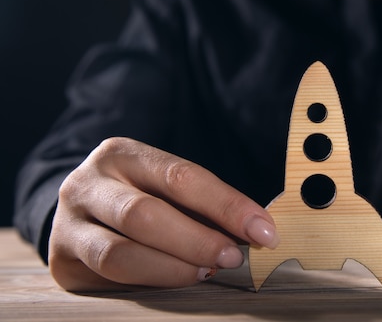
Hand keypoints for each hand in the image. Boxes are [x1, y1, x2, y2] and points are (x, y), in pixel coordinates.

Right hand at [49, 137, 279, 290]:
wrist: (83, 212)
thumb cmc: (142, 197)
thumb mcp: (167, 189)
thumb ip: (203, 206)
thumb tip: (258, 233)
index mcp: (122, 154)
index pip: (180, 177)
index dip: (226, 205)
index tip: (263, 231)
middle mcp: (87, 183)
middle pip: (144, 214)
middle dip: (197, 240)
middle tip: (233, 258)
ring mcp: (67, 223)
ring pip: (119, 254)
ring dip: (172, 268)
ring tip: (206, 273)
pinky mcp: (61, 261)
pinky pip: (106, 279)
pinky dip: (149, 283)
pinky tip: (176, 283)